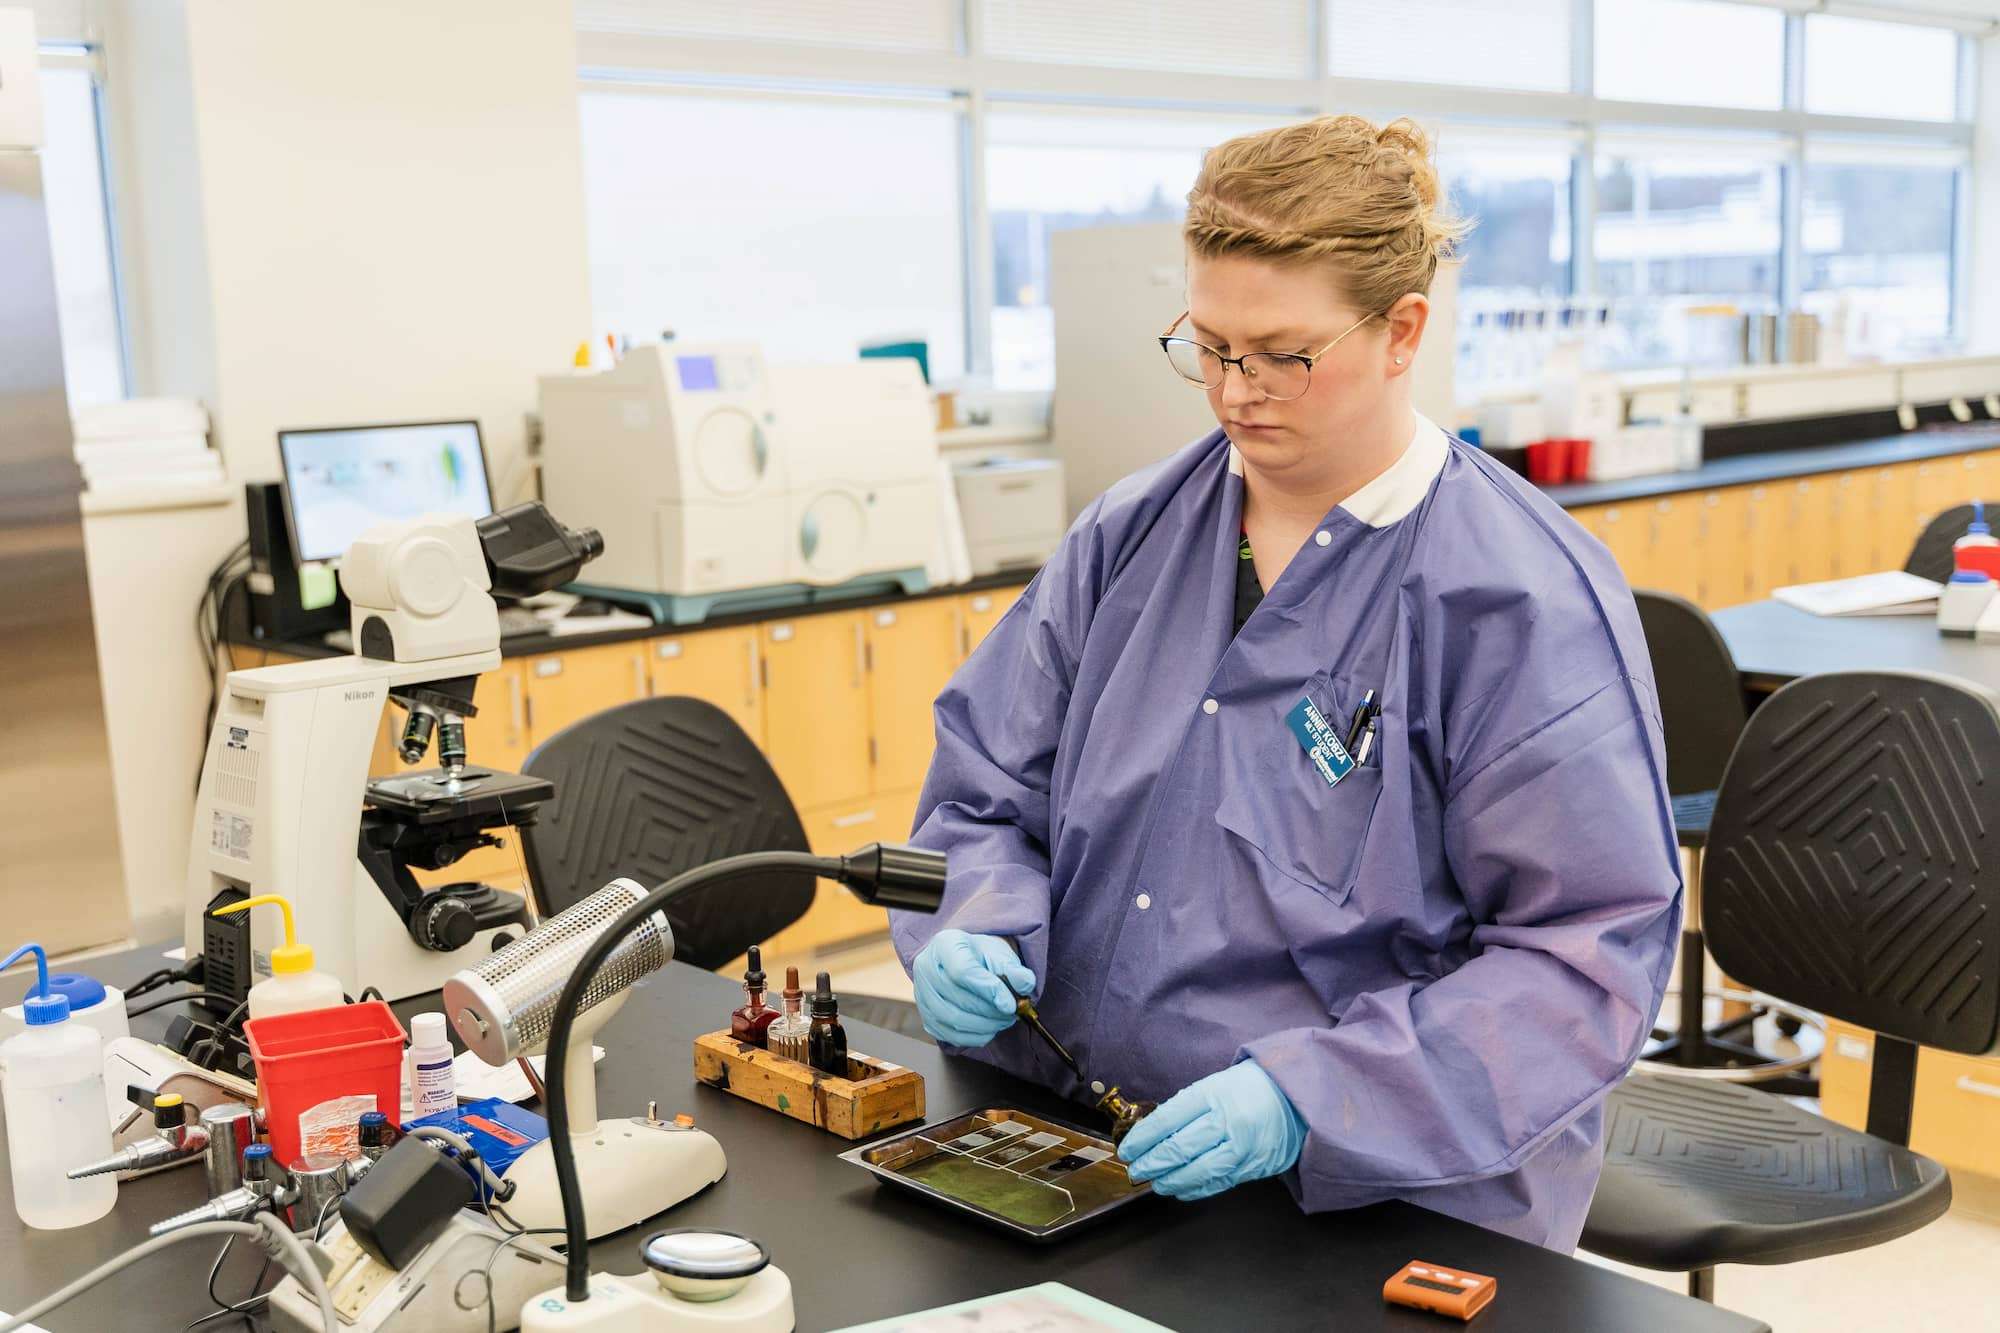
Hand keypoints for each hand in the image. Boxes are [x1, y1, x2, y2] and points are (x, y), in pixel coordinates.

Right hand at [911, 929, 1035, 1047]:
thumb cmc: (980, 956)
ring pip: (953, 1019)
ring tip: (1004, 1020)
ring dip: (985, 1025)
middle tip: (1013, 1013)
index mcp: (944, 945)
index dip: (989, 990)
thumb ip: (1014, 969)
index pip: (963, 971)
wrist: (962, 963)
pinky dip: (975, 1036)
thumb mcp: (999, 954)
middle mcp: (926, 969)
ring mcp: (922, 995)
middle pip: (958, 998)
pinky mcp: (927, 1018)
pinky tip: (990, 1028)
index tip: (1011, 1003)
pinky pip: (951, 1035)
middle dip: (991, 1011)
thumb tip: (1025, 984)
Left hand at [1117, 1061, 1306, 1200]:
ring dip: (1170, 1181)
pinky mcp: (1254, 1166)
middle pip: (1178, 1149)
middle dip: (1150, 1164)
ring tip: (1155, 1183)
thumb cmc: (1250, 1088)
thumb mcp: (1215, 1085)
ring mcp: (1242, 1147)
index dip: (1142, 1140)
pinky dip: (1195, 1189)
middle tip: (1135, 1171)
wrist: (1296, 1096)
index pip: (1166, 1120)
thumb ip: (1187, 1109)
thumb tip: (1152, 1135)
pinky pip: (1218, 1183)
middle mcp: (1227, 1121)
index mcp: (1212, 1094)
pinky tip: (1180, 1189)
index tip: (1127, 1150)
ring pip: (1197, 1172)